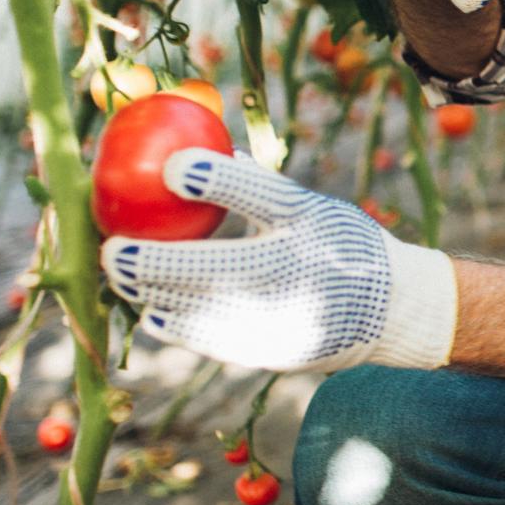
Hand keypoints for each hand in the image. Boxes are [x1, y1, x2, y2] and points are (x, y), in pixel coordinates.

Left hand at [99, 150, 456, 372]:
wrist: (391, 310)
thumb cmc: (339, 244)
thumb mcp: (310, 206)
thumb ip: (256, 186)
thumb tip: (196, 152)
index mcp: (306, 222)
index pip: (256, 193)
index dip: (212, 178)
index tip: (171, 168)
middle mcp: (295, 269)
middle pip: (205, 265)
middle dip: (146, 259)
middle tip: (113, 249)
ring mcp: (281, 315)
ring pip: (196, 308)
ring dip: (149, 293)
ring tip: (123, 277)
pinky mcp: (270, 351)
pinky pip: (208, 339)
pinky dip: (173, 324)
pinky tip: (153, 311)